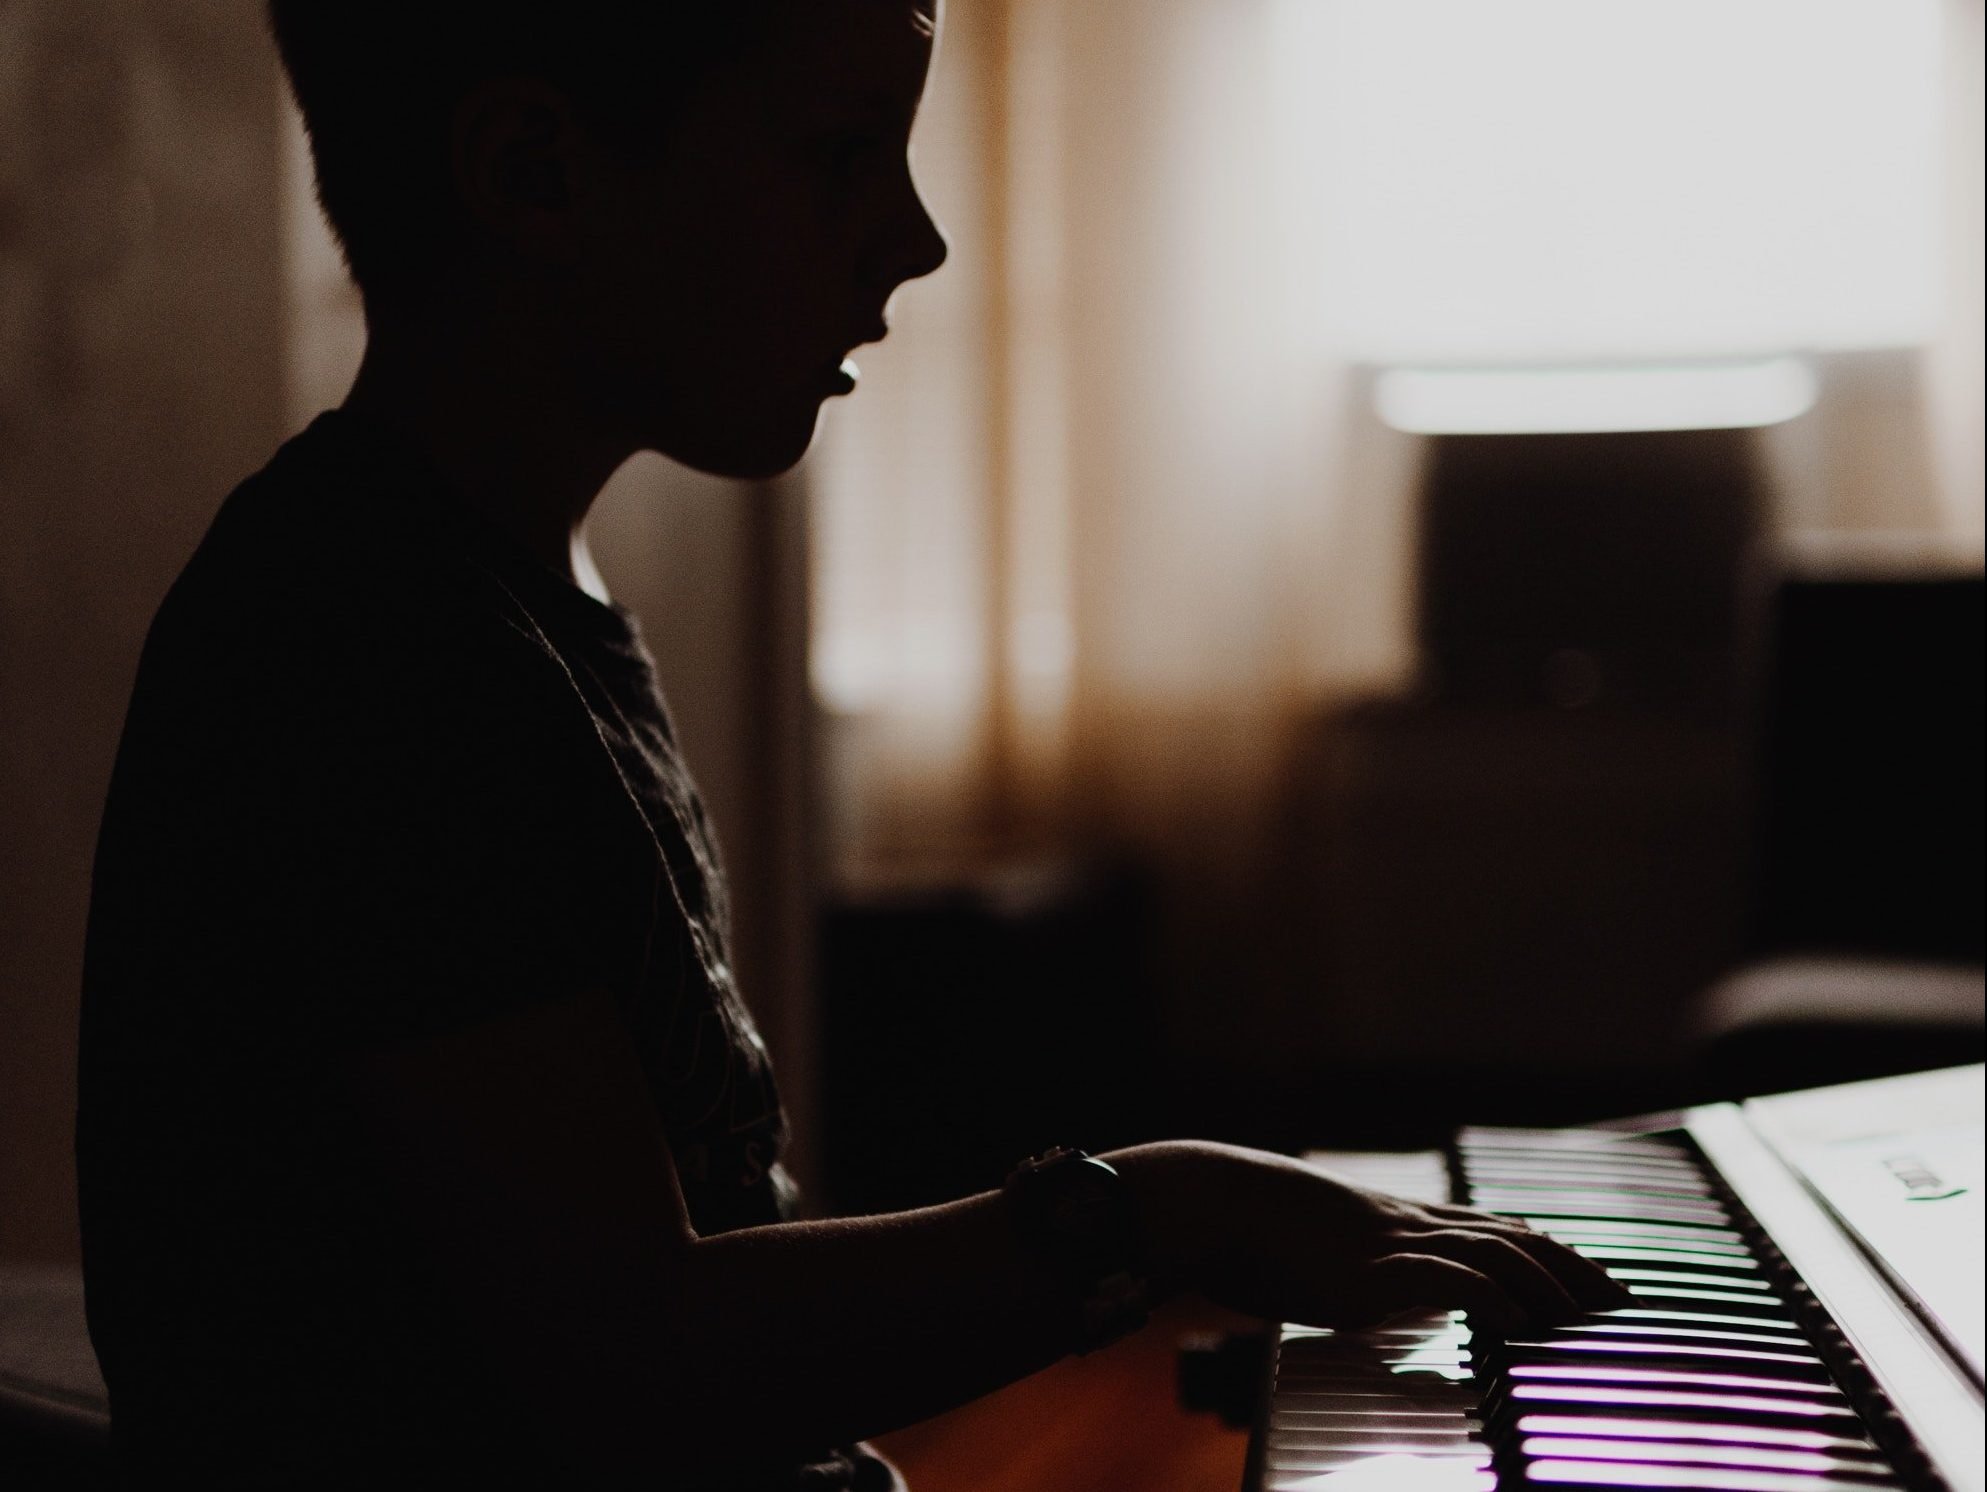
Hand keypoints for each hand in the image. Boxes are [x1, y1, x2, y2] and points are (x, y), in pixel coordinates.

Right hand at [1118, 1141, 1635, 1335]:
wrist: (1209, 1200)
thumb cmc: (1245, 1226)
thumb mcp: (1310, 1243)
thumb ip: (1345, 1263)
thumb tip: (1352, 1288)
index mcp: (1395, 1217)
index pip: (1490, 1225)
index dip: (1544, 1248)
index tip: (1586, 1273)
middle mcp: (1406, 1223)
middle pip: (1510, 1236)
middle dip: (1569, 1267)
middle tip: (1616, 1298)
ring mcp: (1391, 1242)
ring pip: (1493, 1253)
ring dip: (1546, 1285)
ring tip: (1584, 1316)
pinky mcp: (1372, 1269)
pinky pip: (1450, 1280)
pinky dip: (1494, 1299)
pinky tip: (1520, 1324)